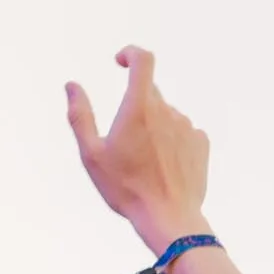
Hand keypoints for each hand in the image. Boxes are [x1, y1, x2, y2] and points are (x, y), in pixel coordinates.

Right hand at [66, 47, 211, 253]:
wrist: (168, 218)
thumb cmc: (126, 189)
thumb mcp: (92, 154)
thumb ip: (79, 115)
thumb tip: (72, 86)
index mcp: (139, 107)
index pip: (143, 60)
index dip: (131, 54)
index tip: (121, 61)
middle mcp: (167, 110)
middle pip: (150, 94)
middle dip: (136, 108)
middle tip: (126, 143)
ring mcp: (187, 126)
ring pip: (167, 116)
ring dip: (155, 129)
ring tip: (146, 164)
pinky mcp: (201, 143)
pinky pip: (184, 132)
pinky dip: (172, 142)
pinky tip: (164, 168)